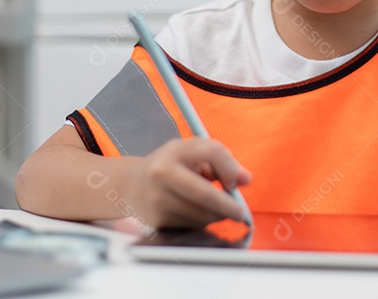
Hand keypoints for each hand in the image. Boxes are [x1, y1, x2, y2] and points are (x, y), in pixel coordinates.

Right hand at [123, 138, 250, 227]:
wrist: (132, 186)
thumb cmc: (172, 166)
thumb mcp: (192, 154)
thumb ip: (221, 161)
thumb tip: (245, 179)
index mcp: (175, 150)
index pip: (213, 152)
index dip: (230, 168)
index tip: (235, 182)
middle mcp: (161, 173)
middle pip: (204, 193)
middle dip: (228, 206)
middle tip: (241, 214)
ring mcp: (157, 199)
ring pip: (200, 214)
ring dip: (216, 216)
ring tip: (215, 210)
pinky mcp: (156, 220)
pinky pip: (191, 226)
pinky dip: (201, 223)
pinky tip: (195, 214)